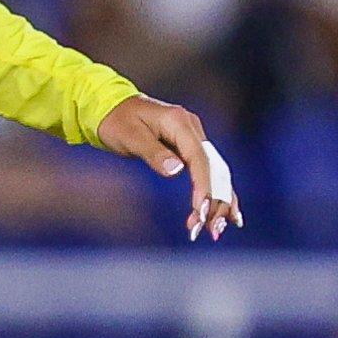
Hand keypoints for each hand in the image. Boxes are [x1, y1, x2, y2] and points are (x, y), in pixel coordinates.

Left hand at [95, 96, 241, 239]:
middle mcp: (192, 128)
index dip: (203, 187)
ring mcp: (193, 137)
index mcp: (180, 122)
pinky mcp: (189, 147)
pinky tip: (229, 214)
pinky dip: (217, 193)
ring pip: (215, 173)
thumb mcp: (129, 136)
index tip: (200, 212)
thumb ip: (153, 152)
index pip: (200, 159)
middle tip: (209, 230)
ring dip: (218, 202)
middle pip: (213, 168)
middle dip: (215, 201)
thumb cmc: (115, 121)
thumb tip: (177, 170)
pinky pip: (209, 172)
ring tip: (216, 230)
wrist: (109, 106)